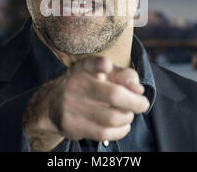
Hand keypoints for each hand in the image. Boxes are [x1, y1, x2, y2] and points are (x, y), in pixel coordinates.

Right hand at [23, 56, 148, 150]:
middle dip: (135, 102)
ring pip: (112, 117)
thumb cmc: (88, 85)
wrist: (53, 104)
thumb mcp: (103, 74)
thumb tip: (139, 90)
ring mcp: (71, 106)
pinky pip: (104, 133)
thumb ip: (124, 76)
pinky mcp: (71, 125)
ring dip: (128, 118)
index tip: (106, 66)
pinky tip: (122, 126)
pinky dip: (120, 131)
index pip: (91, 63)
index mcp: (84, 67)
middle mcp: (76, 84)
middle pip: (113, 94)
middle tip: (143, 104)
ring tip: (129, 115)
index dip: (100, 64)